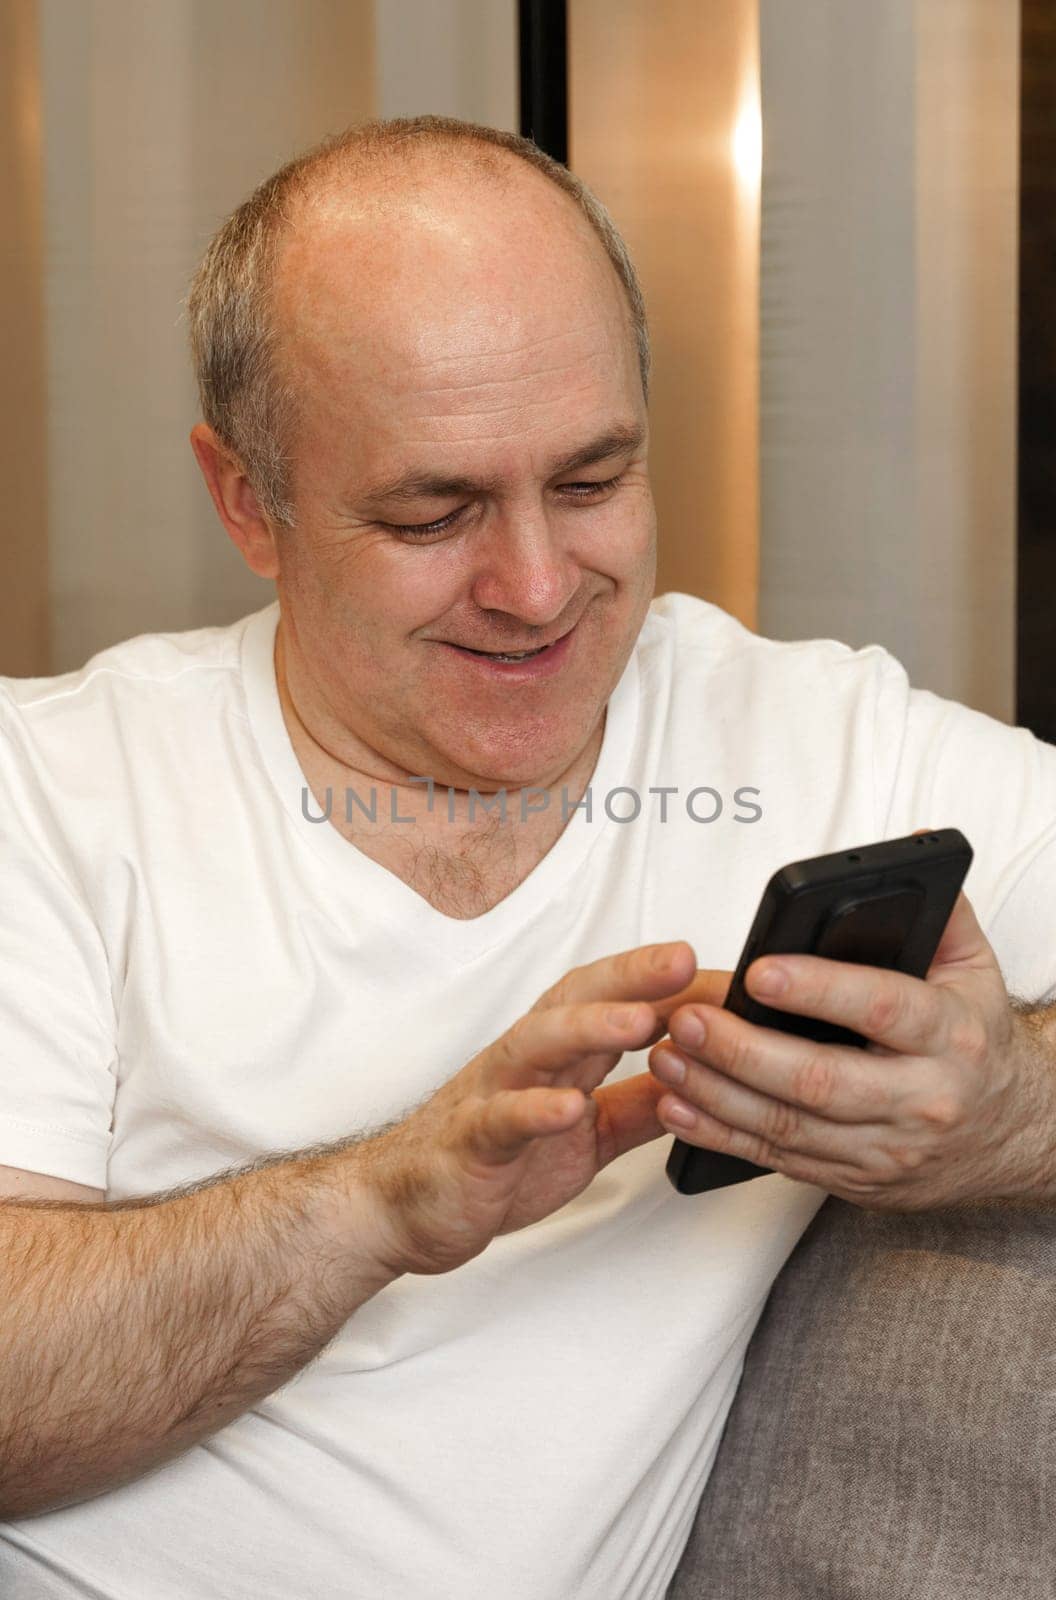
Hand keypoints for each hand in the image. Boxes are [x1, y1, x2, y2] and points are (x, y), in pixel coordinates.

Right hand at [358, 942, 729, 1273]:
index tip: (724, 975)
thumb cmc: (489, 1163)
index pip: (615, 1000)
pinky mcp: (469, 1142)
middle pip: (578, 1000)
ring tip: (639, 1021)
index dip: (667, 986)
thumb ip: (638, 1106)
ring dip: (590, 1027)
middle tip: (685, 961)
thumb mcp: (586, 1138)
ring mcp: (493, 1095)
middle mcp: (526, 1061)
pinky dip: (535, 1110)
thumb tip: (702, 1079)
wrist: (402, 1208)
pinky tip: (570, 1107)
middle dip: (632, 977)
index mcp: (558, 1057)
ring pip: (539, 1044)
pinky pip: (502, 1119)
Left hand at [649, 891, 1050, 1209]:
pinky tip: (680, 1108)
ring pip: (788, 1127)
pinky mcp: (854, 1179)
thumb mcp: (974, 970)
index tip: (758, 972)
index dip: (816, 990)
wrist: (1008, 1134)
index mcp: (950, 1037)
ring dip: (718, 1093)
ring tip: (668, 1057)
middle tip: (688, 1018)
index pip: (880, 1008)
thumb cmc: (974, 1041)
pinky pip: (778, 1161)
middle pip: (820, 1080)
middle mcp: (920, 1099)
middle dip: (743, 1051)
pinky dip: (721, 1135)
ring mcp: (885, 1149)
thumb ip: (942, 911)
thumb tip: (910, 850)